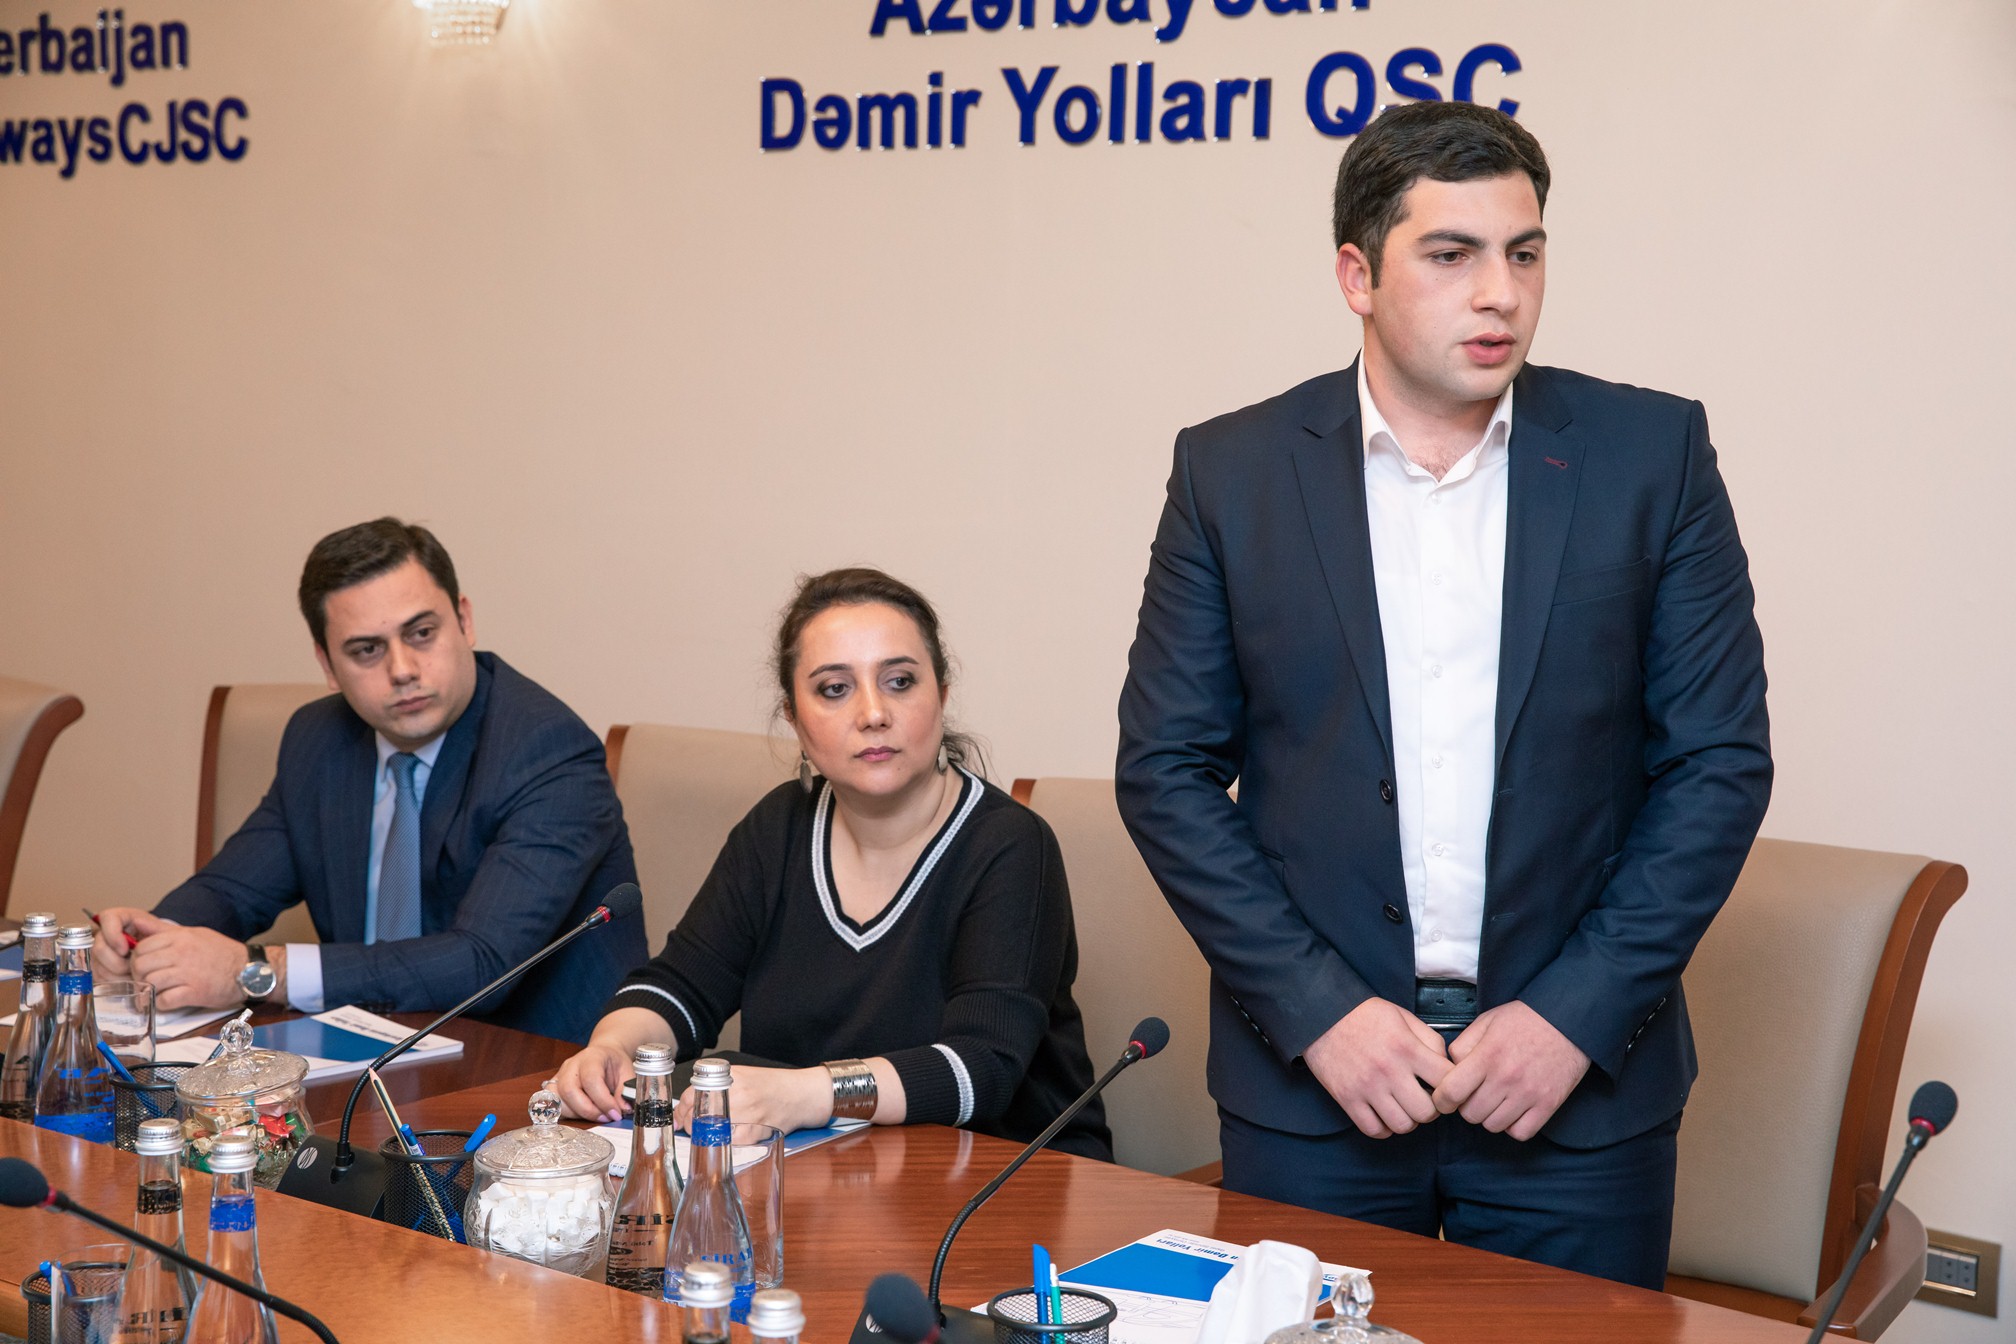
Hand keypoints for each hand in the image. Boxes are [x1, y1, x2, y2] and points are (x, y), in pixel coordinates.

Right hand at [88, 907, 154, 978]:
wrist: (159, 953)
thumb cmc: (160, 940)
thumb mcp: (161, 930)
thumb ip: (153, 926)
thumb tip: (138, 923)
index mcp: (119, 917)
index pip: (107, 918)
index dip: (113, 936)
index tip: (126, 949)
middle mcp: (104, 933)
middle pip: (99, 948)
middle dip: (117, 962)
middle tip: (133, 967)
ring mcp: (98, 952)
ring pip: (99, 966)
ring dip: (118, 974)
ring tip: (135, 974)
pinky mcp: (98, 969)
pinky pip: (101, 979)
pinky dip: (116, 983)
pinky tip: (129, 981)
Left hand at [127, 920, 253, 1010]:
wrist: (250, 970)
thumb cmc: (222, 952)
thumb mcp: (195, 933)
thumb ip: (165, 931)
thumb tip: (137, 925)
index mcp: (181, 937)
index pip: (142, 947)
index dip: (138, 958)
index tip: (145, 965)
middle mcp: (182, 953)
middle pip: (141, 965)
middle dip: (140, 975)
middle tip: (148, 979)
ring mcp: (188, 973)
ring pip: (150, 982)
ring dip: (150, 990)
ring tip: (156, 991)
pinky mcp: (194, 993)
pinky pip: (164, 1000)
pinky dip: (161, 1004)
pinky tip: (168, 1000)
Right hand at [553, 1043, 633, 1123]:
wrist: (603, 1055)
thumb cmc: (614, 1063)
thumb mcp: (627, 1072)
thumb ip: (626, 1091)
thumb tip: (624, 1109)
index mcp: (591, 1057)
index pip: (591, 1079)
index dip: (603, 1101)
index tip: (615, 1113)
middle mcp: (571, 1065)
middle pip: (569, 1091)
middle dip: (588, 1111)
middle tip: (605, 1117)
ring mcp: (560, 1076)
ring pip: (557, 1100)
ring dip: (577, 1114)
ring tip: (595, 1114)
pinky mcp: (554, 1087)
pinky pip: (552, 1106)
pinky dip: (567, 1114)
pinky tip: (583, 1114)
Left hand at [676, 1065, 830, 1134]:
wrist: (800, 1095)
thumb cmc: (771, 1086)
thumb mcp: (742, 1076)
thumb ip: (716, 1086)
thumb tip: (689, 1106)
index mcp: (730, 1077)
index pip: (692, 1095)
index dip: (681, 1110)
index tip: (679, 1118)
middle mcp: (737, 1094)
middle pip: (697, 1116)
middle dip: (690, 1124)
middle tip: (693, 1126)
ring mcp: (745, 1115)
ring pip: (709, 1133)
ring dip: (704, 1136)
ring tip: (711, 1132)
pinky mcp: (753, 1134)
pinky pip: (727, 1144)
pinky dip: (723, 1143)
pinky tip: (729, 1138)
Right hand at [1304, 999, 1451, 1138]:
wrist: (1321, 1015)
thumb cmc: (1365, 1015)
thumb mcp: (1403, 1016)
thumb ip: (1430, 1039)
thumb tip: (1446, 1066)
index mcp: (1406, 1048)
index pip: (1447, 1081)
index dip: (1453, 1086)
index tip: (1445, 1086)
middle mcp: (1389, 1070)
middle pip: (1427, 1112)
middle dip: (1432, 1109)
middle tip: (1424, 1099)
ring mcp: (1367, 1087)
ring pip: (1403, 1126)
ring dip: (1408, 1120)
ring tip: (1403, 1107)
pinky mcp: (1347, 1098)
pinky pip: (1374, 1130)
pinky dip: (1384, 1128)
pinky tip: (1384, 1114)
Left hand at [1431, 1000, 1590, 1140]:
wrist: (1568, 1021)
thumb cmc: (1525, 1020)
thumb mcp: (1486, 1021)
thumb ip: (1463, 1046)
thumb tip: (1449, 1070)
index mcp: (1488, 1055)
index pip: (1451, 1092)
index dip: (1441, 1100)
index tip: (1444, 1098)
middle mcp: (1506, 1077)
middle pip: (1470, 1114)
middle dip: (1466, 1106)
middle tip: (1474, 1094)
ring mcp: (1529, 1094)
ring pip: (1493, 1126)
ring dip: (1489, 1116)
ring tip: (1495, 1099)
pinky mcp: (1548, 1105)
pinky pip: (1520, 1132)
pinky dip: (1513, 1126)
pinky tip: (1513, 1110)